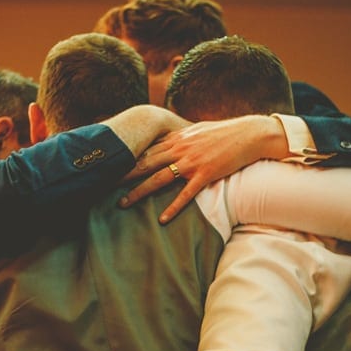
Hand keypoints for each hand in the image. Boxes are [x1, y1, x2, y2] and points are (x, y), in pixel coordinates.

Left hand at [121, 115, 287, 223]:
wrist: (249, 134)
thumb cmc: (224, 132)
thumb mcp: (197, 130)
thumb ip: (179, 137)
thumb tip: (167, 142)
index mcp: (176, 138)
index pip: (144, 150)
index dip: (125, 159)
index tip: (107, 165)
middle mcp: (180, 149)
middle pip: (144, 164)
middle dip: (122, 175)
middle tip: (101, 184)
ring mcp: (192, 162)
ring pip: (159, 179)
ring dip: (139, 192)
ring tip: (123, 204)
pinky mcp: (206, 174)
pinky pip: (186, 194)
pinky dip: (174, 207)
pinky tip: (163, 219)